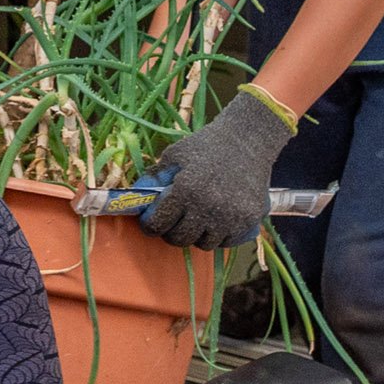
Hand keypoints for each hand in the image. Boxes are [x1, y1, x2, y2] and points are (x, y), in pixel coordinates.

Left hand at [137, 93, 295, 248]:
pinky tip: (217, 218)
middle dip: (171, 231)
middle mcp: (208, 208)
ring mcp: (231, 217)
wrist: (248, 139)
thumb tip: (134, 199)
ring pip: (204, 244)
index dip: (150, 224)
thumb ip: (154, 178)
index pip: (157, 225)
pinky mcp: (249, 221)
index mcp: (186, 190)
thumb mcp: (174, 155)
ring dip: (197, 234)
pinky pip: (226, 242)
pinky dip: (219, 235)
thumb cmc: (207, 145)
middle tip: (174, 219)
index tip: (151, 220)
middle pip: (179, 239)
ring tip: (198, 216)